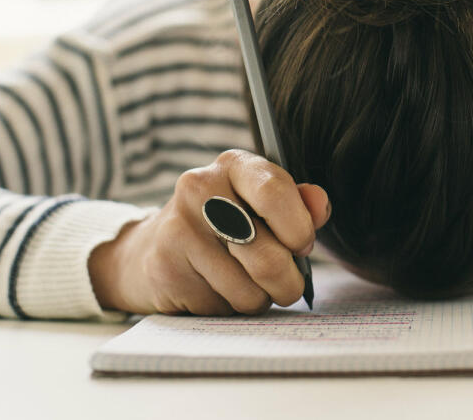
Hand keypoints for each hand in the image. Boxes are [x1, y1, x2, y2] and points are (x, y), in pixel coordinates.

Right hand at [88, 149, 330, 314]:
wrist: (152, 248)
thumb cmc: (223, 225)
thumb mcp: (261, 206)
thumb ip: (297, 204)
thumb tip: (320, 204)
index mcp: (233, 165)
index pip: (275, 192)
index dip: (299, 230)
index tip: (302, 245)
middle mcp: (201, 188)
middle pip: (268, 256)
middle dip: (288, 281)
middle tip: (286, 283)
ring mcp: (179, 228)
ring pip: (249, 290)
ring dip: (259, 298)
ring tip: (246, 283)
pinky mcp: (166, 266)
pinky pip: (222, 306)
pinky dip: (229, 307)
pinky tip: (214, 288)